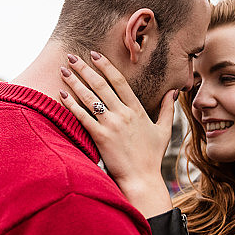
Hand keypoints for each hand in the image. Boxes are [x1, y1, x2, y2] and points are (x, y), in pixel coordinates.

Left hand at [58, 51, 175, 217]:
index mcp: (137, 110)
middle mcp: (124, 114)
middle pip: (101, 85)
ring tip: (64, 70)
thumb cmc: (151, 157)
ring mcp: (112, 125)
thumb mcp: (164, 131)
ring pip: (90, 97)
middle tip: (72, 56)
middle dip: (85, 68)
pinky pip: (83, 116)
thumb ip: (167, 109)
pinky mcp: (101, 137)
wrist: (142, 179)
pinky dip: (71, 104)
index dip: (105, 66)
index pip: (119, 81)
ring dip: (75, 82)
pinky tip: (62, 94)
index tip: (94, 54)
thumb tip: (173, 92)